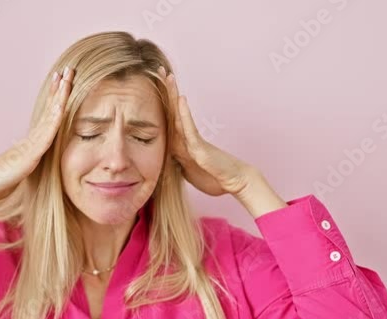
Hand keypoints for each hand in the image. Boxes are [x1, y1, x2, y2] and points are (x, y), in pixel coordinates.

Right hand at [0, 67, 75, 203]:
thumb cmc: (2, 178)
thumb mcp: (21, 166)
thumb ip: (28, 158)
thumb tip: (29, 154)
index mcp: (33, 140)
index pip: (47, 114)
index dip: (55, 96)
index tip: (61, 80)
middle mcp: (32, 137)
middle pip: (49, 108)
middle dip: (59, 89)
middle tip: (67, 69)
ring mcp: (32, 143)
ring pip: (49, 116)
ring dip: (58, 97)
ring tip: (65, 78)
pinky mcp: (31, 154)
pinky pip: (45, 135)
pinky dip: (54, 120)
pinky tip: (61, 108)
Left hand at [158, 65, 254, 197]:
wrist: (233, 182)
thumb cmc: (212, 177)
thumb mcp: (186, 170)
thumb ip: (176, 161)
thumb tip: (163, 157)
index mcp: (181, 143)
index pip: (168, 119)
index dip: (160, 102)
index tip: (153, 85)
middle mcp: (187, 137)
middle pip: (173, 110)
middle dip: (166, 90)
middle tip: (158, 69)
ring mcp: (193, 140)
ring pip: (180, 114)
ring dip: (173, 95)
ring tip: (169, 76)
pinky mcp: (199, 148)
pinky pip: (189, 129)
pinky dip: (184, 114)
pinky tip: (180, 99)